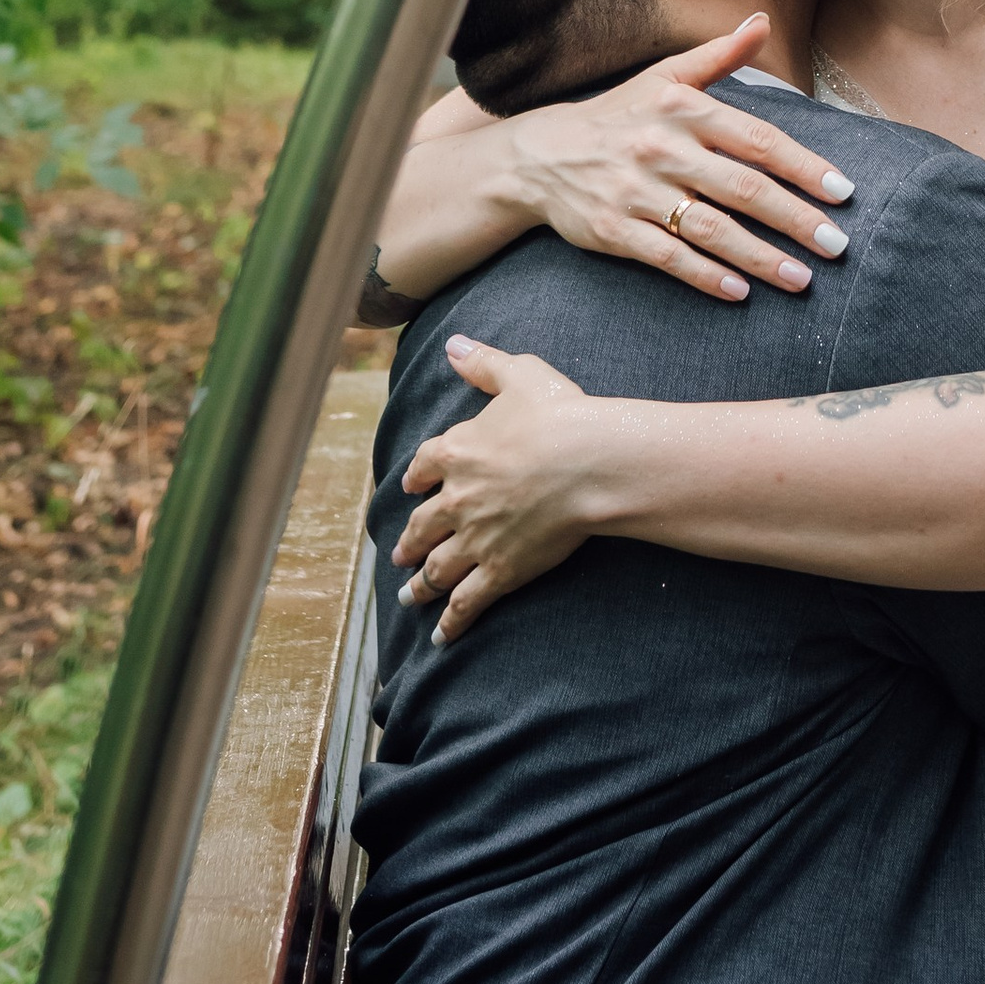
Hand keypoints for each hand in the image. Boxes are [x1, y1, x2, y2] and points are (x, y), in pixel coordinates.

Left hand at [395, 337, 612, 638]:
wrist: (587, 462)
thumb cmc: (559, 414)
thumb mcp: (519, 374)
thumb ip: (483, 363)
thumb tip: (453, 346)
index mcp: (457, 451)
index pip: (424, 466)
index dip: (416, 478)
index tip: (410, 487)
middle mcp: (456, 499)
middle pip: (422, 524)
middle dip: (409, 541)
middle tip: (398, 555)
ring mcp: (475, 539)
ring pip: (437, 568)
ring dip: (419, 584)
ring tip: (407, 596)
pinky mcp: (500, 570)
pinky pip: (467, 602)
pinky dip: (451, 622)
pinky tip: (439, 637)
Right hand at [500, 19, 853, 302]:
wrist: (541, 156)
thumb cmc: (619, 115)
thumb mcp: (665, 76)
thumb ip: (720, 55)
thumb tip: (762, 21)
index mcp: (684, 109)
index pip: (757, 140)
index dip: (803, 166)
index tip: (841, 192)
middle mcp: (664, 149)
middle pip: (743, 188)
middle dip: (795, 220)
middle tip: (836, 245)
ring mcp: (638, 192)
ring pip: (711, 230)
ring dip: (761, 258)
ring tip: (802, 279)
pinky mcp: (615, 230)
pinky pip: (669, 258)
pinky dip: (707, 277)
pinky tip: (740, 293)